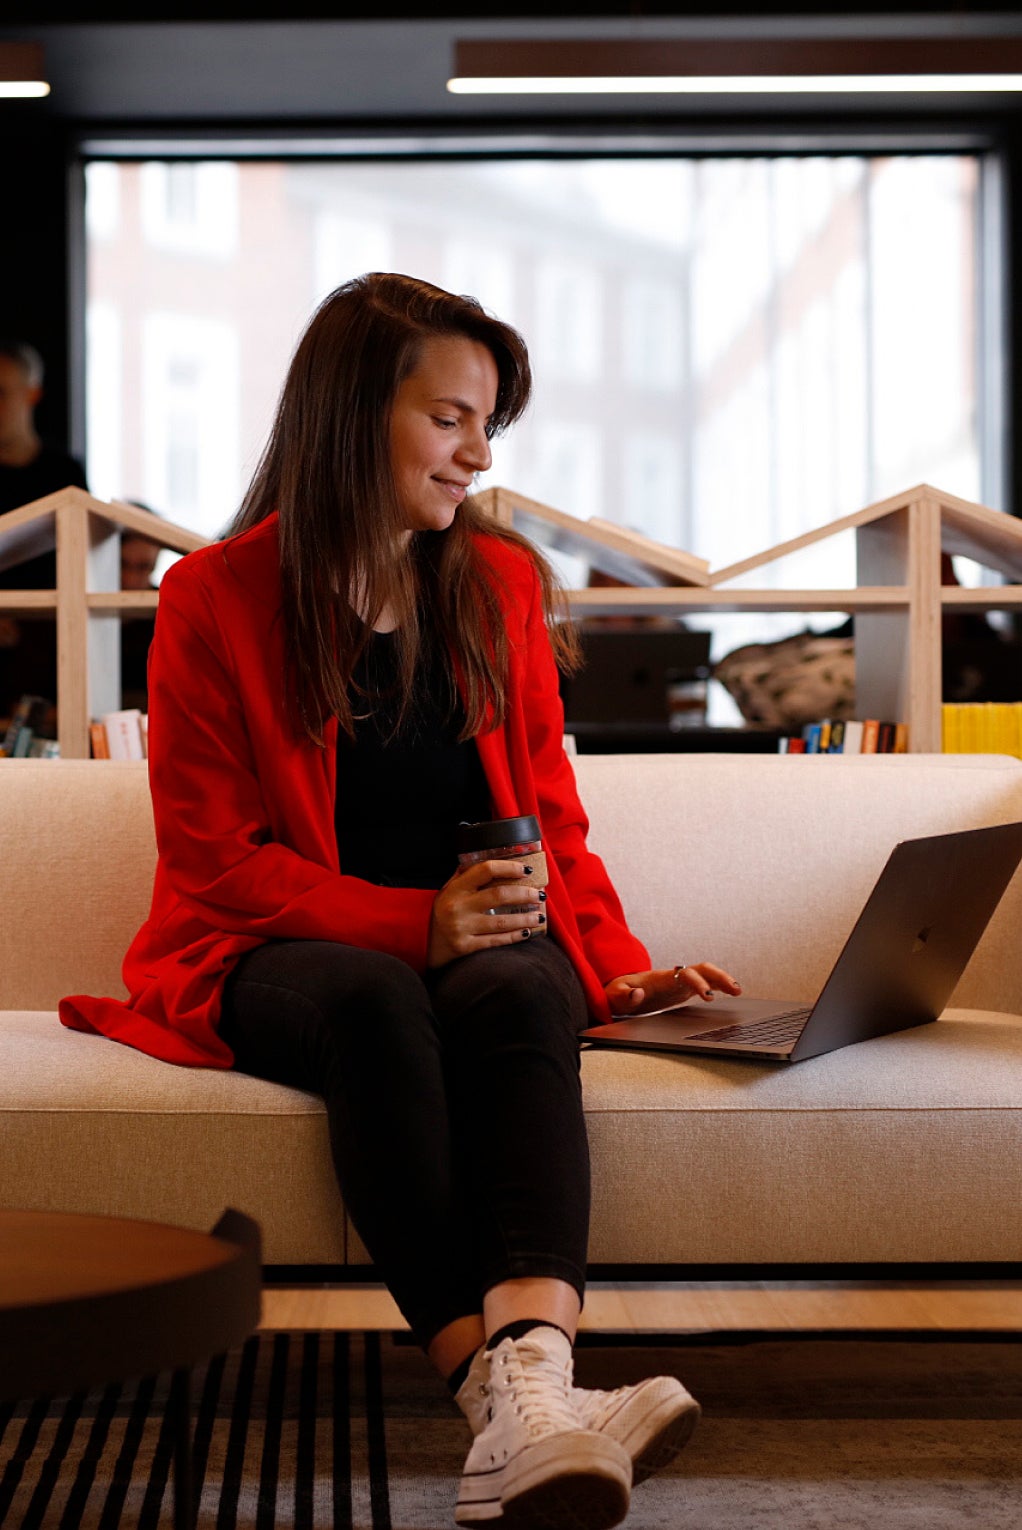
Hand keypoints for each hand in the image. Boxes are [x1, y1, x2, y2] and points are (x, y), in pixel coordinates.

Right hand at [427, 858, 546, 967]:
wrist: (428, 947)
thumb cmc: (443, 913)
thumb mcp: (447, 891)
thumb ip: (465, 876)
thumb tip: (490, 856)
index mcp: (455, 889)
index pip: (485, 870)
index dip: (509, 867)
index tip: (527, 869)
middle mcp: (458, 907)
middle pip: (499, 895)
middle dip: (525, 894)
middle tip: (541, 894)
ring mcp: (462, 928)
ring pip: (502, 921)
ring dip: (526, 918)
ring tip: (540, 915)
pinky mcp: (466, 947)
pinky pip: (497, 940)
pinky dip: (515, 936)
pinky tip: (527, 932)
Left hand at [605, 963, 741, 1017]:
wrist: (618, 991)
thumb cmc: (617, 993)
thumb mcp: (614, 996)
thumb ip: (623, 995)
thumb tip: (637, 993)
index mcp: (660, 978)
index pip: (684, 974)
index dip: (697, 983)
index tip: (708, 996)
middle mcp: (673, 976)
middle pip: (701, 969)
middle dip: (719, 977)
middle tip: (734, 990)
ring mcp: (679, 982)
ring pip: (706, 974)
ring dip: (723, 980)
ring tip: (739, 991)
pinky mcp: (682, 989)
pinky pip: (704, 983)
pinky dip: (718, 986)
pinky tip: (731, 994)